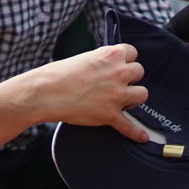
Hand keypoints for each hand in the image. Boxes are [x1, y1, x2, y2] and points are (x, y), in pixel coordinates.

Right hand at [21, 44, 148, 140]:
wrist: (46, 93)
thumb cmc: (59, 75)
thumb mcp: (84, 58)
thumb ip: (101, 62)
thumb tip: (107, 68)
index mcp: (111, 55)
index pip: (133, 52)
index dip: (126, 60)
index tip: (120, 66)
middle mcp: (118, 73)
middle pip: (140, 72)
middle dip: (131, 77)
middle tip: (118, 83)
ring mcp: (117, 94)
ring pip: (143, 94)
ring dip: (134, 97)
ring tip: (123, 100)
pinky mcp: (111, 114)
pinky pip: (130, 126)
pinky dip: (136, 132)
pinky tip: (142, 136)